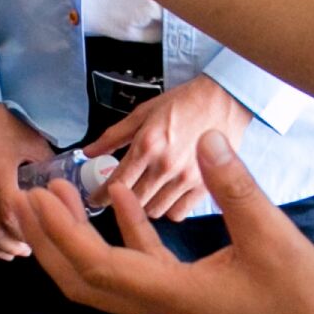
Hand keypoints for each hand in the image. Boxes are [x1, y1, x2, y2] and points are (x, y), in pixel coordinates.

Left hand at [25, 131, 313, 313]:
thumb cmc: (304, 310)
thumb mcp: (274, 239)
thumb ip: (237, 189)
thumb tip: (206, 139)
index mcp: (173, 296)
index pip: (97, 266)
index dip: (61, 232)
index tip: (36, 197)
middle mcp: (162, 308)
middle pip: (82, 281)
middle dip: (47, 241)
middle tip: (23, 198)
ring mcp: (175, 309)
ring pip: (107, 277)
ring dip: (78, 239)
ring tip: (58, 196)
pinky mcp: (191, 303)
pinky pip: (142, 271)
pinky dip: (126, 237)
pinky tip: (124, 202)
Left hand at [86, 73, 253, 221]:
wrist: (225, 100)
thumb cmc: (184, 103)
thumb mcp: (144, 112)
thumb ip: (114, 135)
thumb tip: (88, 151)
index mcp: (148, 145)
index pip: (116, 182)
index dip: (100, 196)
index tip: (94, 200)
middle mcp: (166, 166)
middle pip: (133, 202)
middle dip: (121, 201)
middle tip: (119, 195)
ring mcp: (187, 179)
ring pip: (155, 211)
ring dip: (145, 205)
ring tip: (145, 193)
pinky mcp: (205, 187)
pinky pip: (179, 213)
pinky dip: (169, 209)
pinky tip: (166, 196)